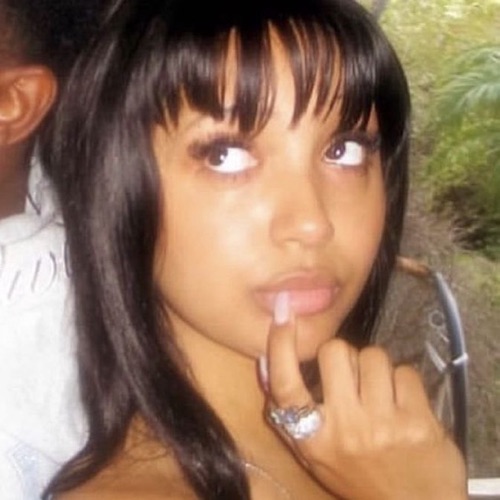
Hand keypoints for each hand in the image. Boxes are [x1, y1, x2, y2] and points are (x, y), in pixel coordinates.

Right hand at [262, 294, 466, 499]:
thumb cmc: (358, 479)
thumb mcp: (316, 453)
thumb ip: (290, 412)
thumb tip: (268, 361)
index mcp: (313, 439)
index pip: (286, 386)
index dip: (281, 347)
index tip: (283, 316)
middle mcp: (345, 429)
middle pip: (336, 352)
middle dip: (343, 355)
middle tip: (351, 374)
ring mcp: (383, 424)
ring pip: (374, 356)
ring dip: (375, 367)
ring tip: (380, 392)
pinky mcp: (419, 421)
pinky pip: (405, 371)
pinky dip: (403, 381)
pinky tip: (405, 404)